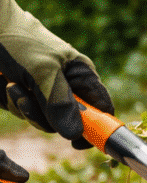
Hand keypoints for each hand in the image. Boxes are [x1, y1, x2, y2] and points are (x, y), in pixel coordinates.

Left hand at [0, 0, 114, 148]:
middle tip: (28, 100)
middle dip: (46, 116)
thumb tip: (74, 134)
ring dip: (24, 107)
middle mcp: (67, 87)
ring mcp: (45, 92)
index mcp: (82, 76)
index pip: (102, 109)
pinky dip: (11, 102)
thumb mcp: (43, 71)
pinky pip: (24, 113)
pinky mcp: (25, 95)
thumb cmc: (18, 40)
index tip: (77, 141)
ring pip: (44, 120)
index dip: (96, 128)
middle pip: (70, 122)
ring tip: (12, 84)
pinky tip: (5, 84)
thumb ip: (59, 103)